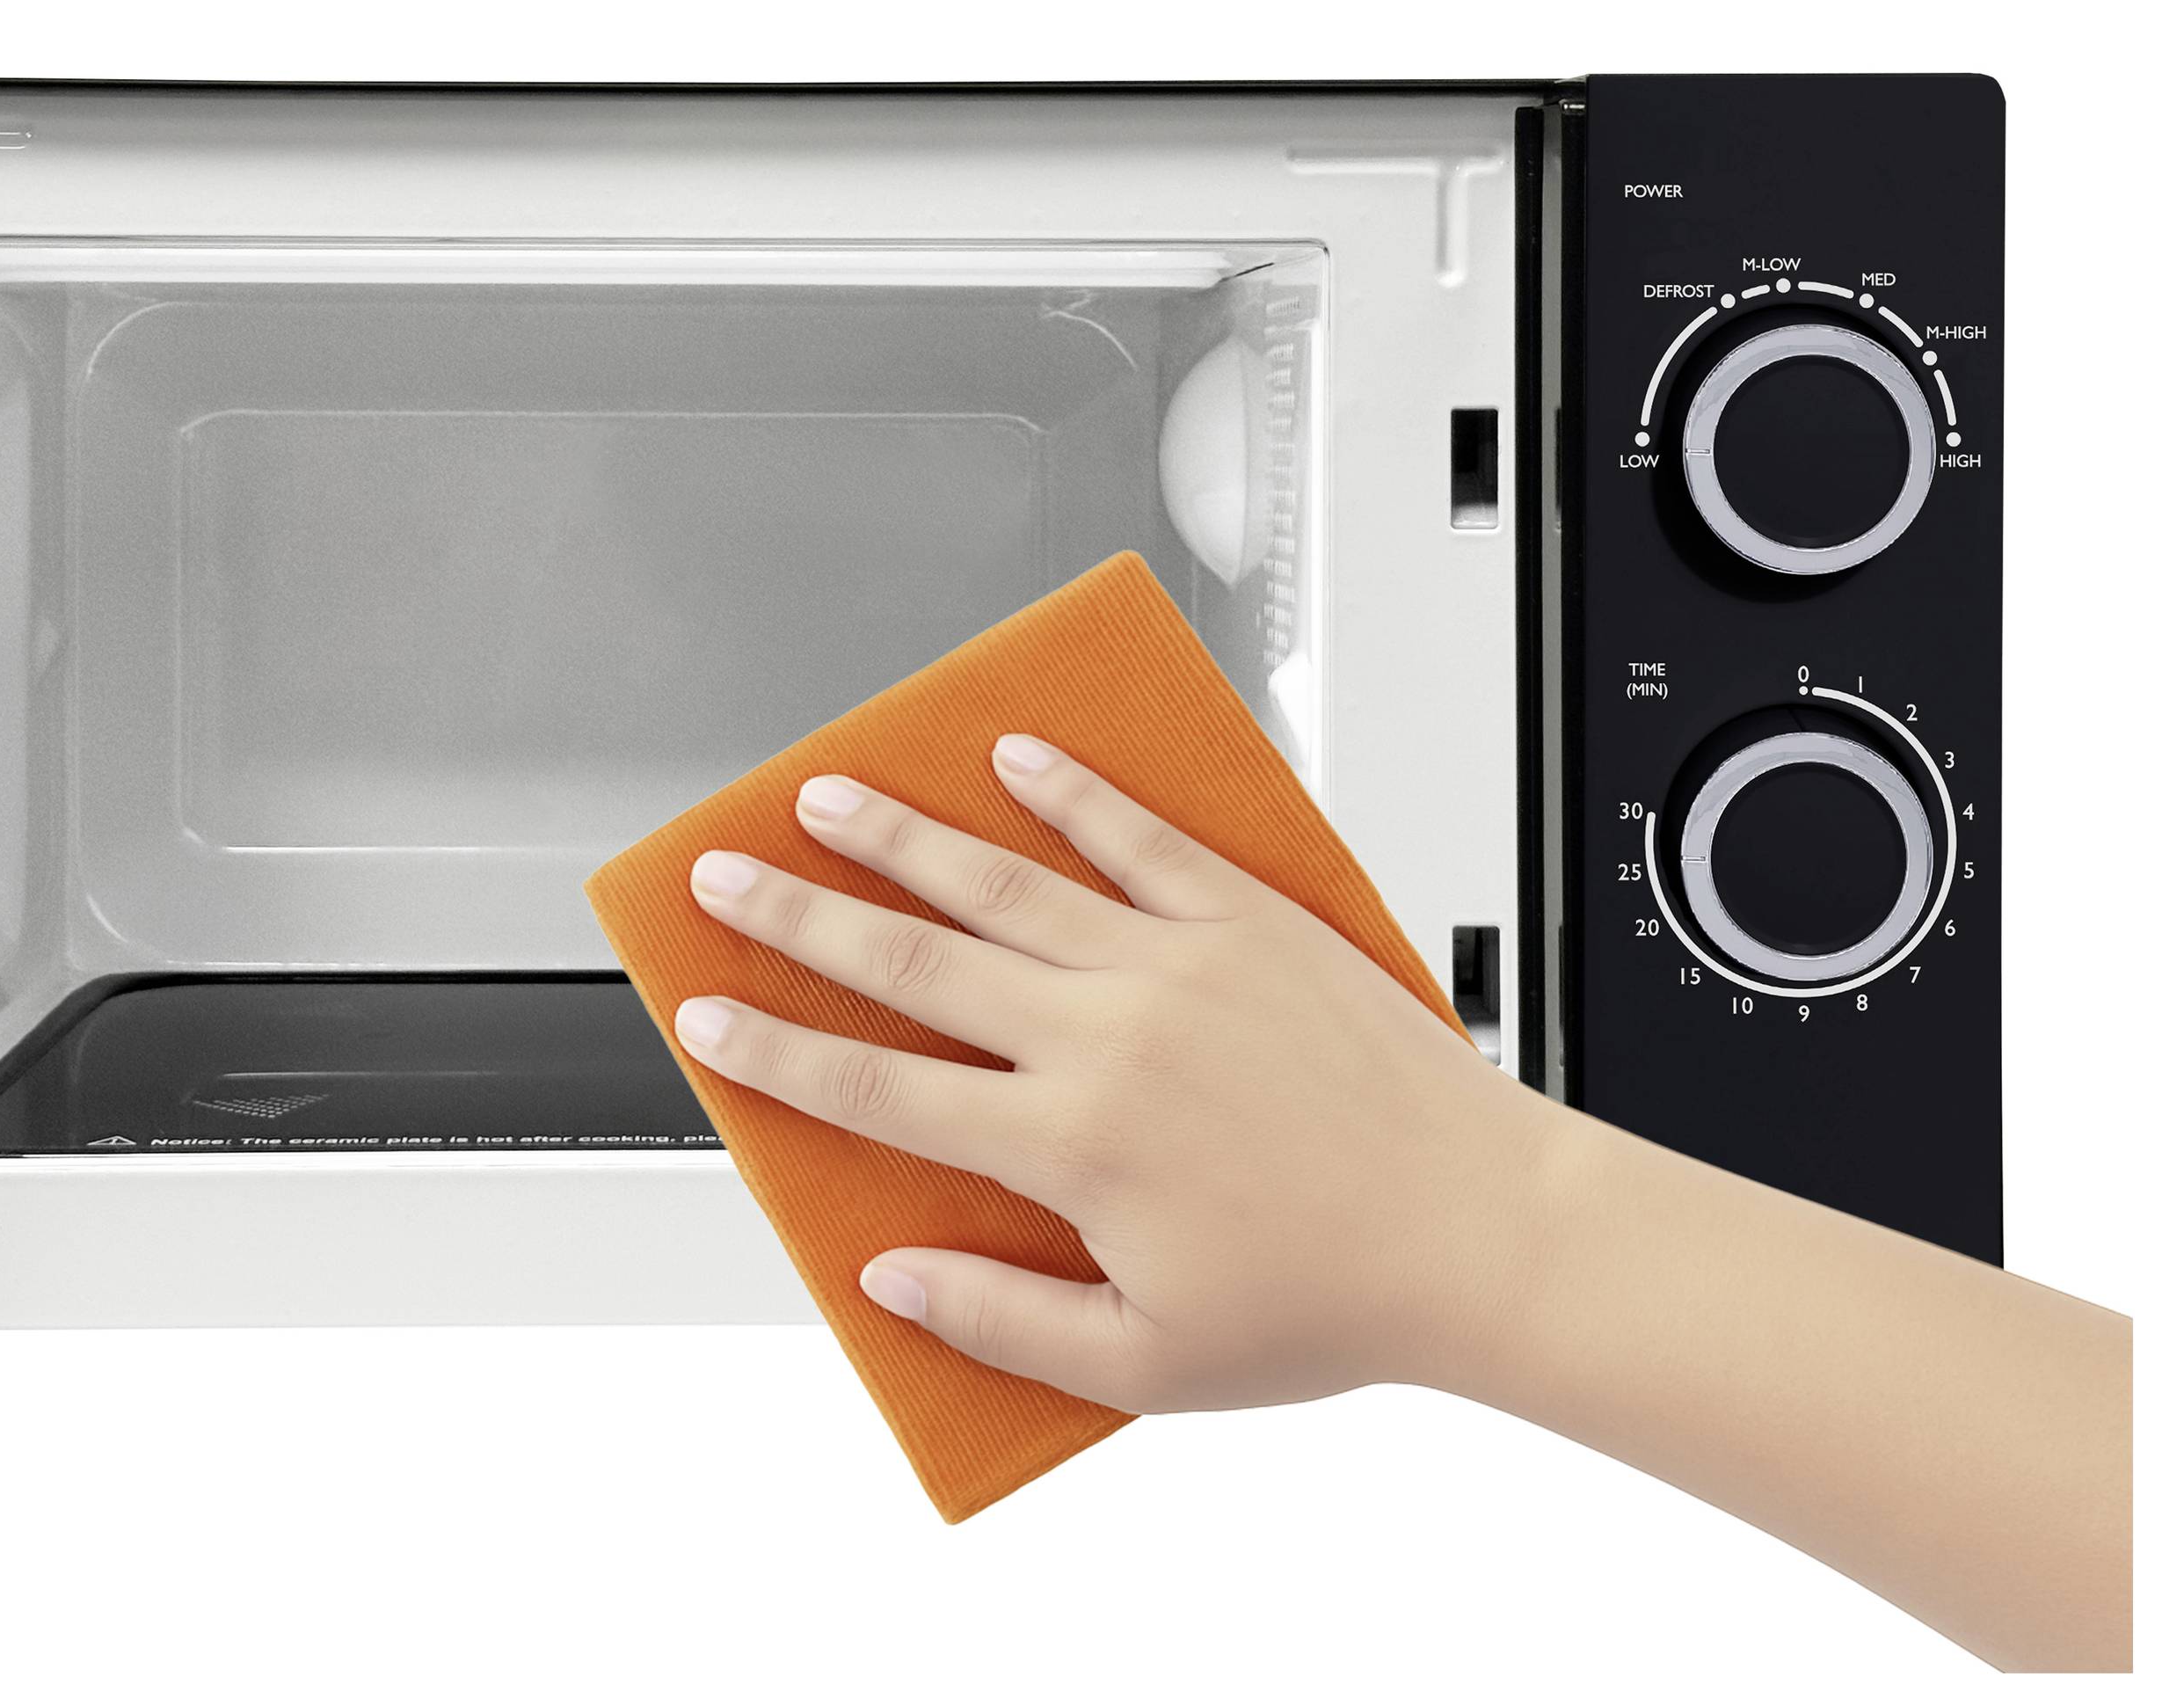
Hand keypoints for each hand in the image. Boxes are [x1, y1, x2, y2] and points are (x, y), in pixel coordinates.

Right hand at [670, 733, 1558, 1413]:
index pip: (875, 1088)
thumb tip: (892, 1277)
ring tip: (828, 794)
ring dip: (901, 834)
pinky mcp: (1247, 919)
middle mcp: (1105, 1034)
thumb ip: (1001, 1320)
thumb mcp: (1145, 1362)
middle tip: (723, 874)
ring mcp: (1175, 962)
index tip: (704, 1018)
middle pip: (911, 959)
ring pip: (1003, 879)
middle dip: (797, 914)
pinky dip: (1071, 792)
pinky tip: (1014, 757)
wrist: (1479, 1230)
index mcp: (1067, 1144)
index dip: (774, 1052)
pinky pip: (1138, 837)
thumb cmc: (1326, 1302)